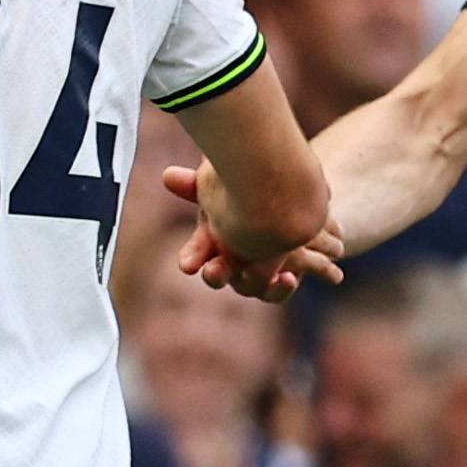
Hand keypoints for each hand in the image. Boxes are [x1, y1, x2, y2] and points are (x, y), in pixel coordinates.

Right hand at [163, 165, 344, 302]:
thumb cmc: (247, 193)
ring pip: (254, 290)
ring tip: (283, 277)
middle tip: (214, 272)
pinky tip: (298, 277)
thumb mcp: (226, 185)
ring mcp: (255, 275)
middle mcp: (230, 263)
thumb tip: (168, 175)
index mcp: (212, 242)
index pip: (195, 254)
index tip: (187, 265)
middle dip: (216, 275)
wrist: (288, 204)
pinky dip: (287, 286)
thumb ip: (199, 183)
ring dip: (268, 288)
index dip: (191, 259)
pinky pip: (279, 290)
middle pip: (218, 276)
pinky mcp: (279, 278)